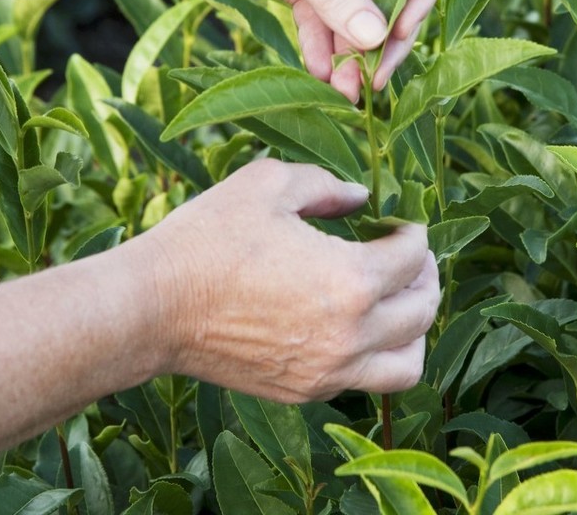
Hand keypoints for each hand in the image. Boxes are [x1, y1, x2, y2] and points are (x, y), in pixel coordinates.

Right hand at [143, 159, 438, 401]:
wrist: (152, 309)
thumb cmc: (207, 240)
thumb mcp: (268, 185)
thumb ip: (326, 184)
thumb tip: (360, 196)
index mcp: (351, 279)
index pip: (414, 257)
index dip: (414, 233)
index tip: (399, 223)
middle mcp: (350, 334)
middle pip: (423, 310)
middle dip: (424, 276)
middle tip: (407, 258)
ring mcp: (328, 370)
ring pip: (409, 363)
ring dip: (414, 329)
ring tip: (396, 303)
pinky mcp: (304, 391)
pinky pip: (365, 381)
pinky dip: (376, 355)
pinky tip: (354, 327)